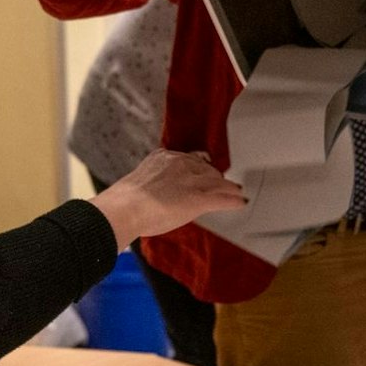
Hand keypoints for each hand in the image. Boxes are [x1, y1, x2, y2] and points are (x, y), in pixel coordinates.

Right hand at [93, 149, 245, 244]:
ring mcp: (191, 180)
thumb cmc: (125, 202)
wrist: (126, 208)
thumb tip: (152, 194)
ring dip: (228, 188)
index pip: (188, 159)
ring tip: (236, 192)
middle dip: (215, 177)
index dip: (198, 167)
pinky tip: (240, 203)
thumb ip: (151, 183)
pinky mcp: (199, 198)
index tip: (202, 170)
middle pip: (206, 168)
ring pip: (217, 182)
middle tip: (222, 184)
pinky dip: (233, 201)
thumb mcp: (138, 182)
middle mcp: (181, 164)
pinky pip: (222, 198)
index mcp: (164, 158)